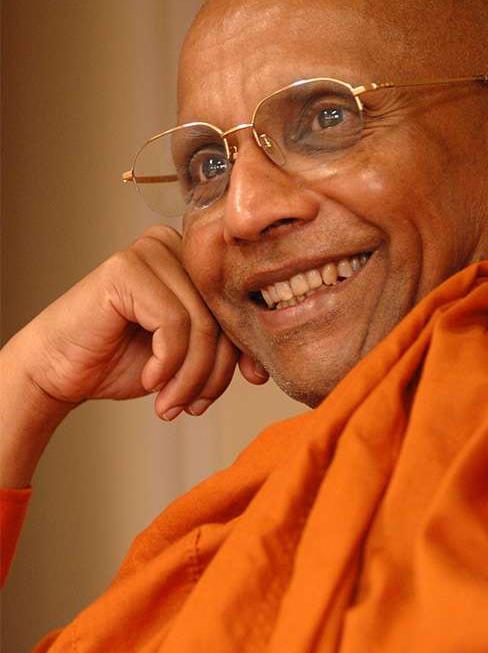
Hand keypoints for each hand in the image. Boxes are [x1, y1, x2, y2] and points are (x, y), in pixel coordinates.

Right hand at [11, 224, 265, 421]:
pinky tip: (150, 380)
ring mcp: (150, 252)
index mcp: (194, 260)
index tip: (251, 381)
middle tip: (192, 406)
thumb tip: (262, 368)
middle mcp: (175, 246)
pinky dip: (167, 363)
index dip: (246, 348)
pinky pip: (173, 324)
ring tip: (170, 403)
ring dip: (190, 377)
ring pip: (202, 324)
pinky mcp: (126, 269)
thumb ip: (223, 348)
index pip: (239, 305)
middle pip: (223, 315)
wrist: (59, 371)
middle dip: (215, 371)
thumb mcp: (188, 355)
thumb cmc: (121, 360)